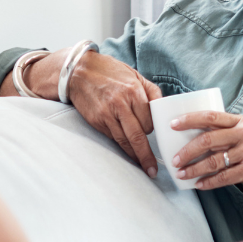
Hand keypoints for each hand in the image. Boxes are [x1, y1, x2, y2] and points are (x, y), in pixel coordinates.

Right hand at [65, 52, 163, 176]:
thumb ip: (152, 91)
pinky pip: (112, 137)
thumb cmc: (109, 71)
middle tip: (153, 170)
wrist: (78, 71)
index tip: (154, 134)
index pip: (149, 121)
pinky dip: (120, 145)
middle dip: (146, 155)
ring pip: (124, 141)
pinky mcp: (96, 121)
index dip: (152, 129)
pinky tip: (126, 151)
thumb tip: (163, 108)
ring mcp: (106, 115)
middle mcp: (120, 105)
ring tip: (143, 166)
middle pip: (137, 137)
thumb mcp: (135, 75)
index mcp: (133, 92)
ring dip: (134, 156)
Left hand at [168, 112, 242, 191]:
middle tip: (174, 158)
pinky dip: (209, 182)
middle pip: (207, 139)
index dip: (189, 119)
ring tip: (182, 174)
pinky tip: (199, 185)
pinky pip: (224, 177)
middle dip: (187, 150)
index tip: (172, 124)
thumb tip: (206, 140)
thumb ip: (233, 133)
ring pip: (213, 161)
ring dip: (193, 169)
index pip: (210, 116)